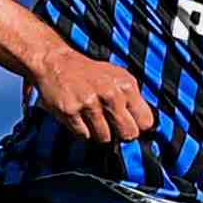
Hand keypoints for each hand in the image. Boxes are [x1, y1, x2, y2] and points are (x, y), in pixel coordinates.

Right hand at [28, 47, 155, 142]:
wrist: (57, 63)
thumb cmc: (91, 74)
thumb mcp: (118, 78)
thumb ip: (133, 99)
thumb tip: (146, 126)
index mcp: (126, 85)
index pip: (146, 121)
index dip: (139, 126)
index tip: (131, 124)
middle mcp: (110, 94)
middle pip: (128, 134)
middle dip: (121, 135)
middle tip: (113, 127)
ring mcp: (89, 103)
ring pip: (105, 138)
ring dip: (99, 133)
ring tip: (93, 118)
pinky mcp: (70, 112)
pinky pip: (84, 136)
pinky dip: (82, 131)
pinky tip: (79, 117)